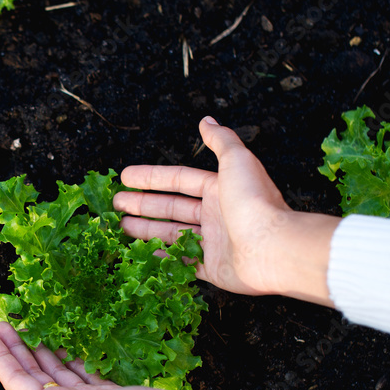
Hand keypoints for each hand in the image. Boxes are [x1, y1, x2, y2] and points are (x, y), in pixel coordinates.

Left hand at [0, 322, 227, 389]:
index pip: (17, 381)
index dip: (0, 360)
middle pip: (33, 372)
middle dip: (16, 349)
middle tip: (2, 324)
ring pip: (57, 369)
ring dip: (41, 350)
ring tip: (29, 327)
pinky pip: (82, 369)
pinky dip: (71, 356)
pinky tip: (66, 343)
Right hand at [113, 116, 339, 305]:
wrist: (273, 248)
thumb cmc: (255, 202)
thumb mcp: (237, 161)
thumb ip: (220, 141)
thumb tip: (207, 121)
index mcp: (220, 189)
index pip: (179, 180)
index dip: (151, 177)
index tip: (126, 177)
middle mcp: (216, 214)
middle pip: (172, 207)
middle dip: (143, 204)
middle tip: (116, 203)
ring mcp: (214, 242)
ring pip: (172, 234)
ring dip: (146, 229)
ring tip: (121, 226)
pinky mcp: (214, 268)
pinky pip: (183, 263)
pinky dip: (163, 258)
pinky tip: (143, 253)